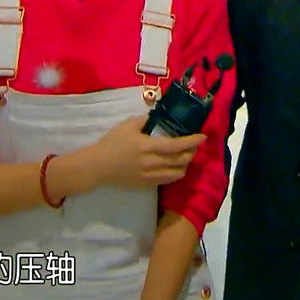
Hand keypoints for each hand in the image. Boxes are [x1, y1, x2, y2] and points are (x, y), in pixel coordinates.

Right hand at [86, 116, 204, 188]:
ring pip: (177, 173)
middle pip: (180, 160)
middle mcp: (151, 163)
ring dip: (186, 164)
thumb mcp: (127, 126)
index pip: (176, 145)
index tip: (203, 137)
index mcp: (147, 146)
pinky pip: (167, 180)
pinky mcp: (146, 185)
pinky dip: (176, 173)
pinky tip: (175, 167)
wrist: (97, 167)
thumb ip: (145, 119)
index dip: (192, 141)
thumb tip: (159, 114)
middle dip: (192, 152)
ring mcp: (149, 176)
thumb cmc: (111, 143)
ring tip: (186, 156)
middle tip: (194, 145)